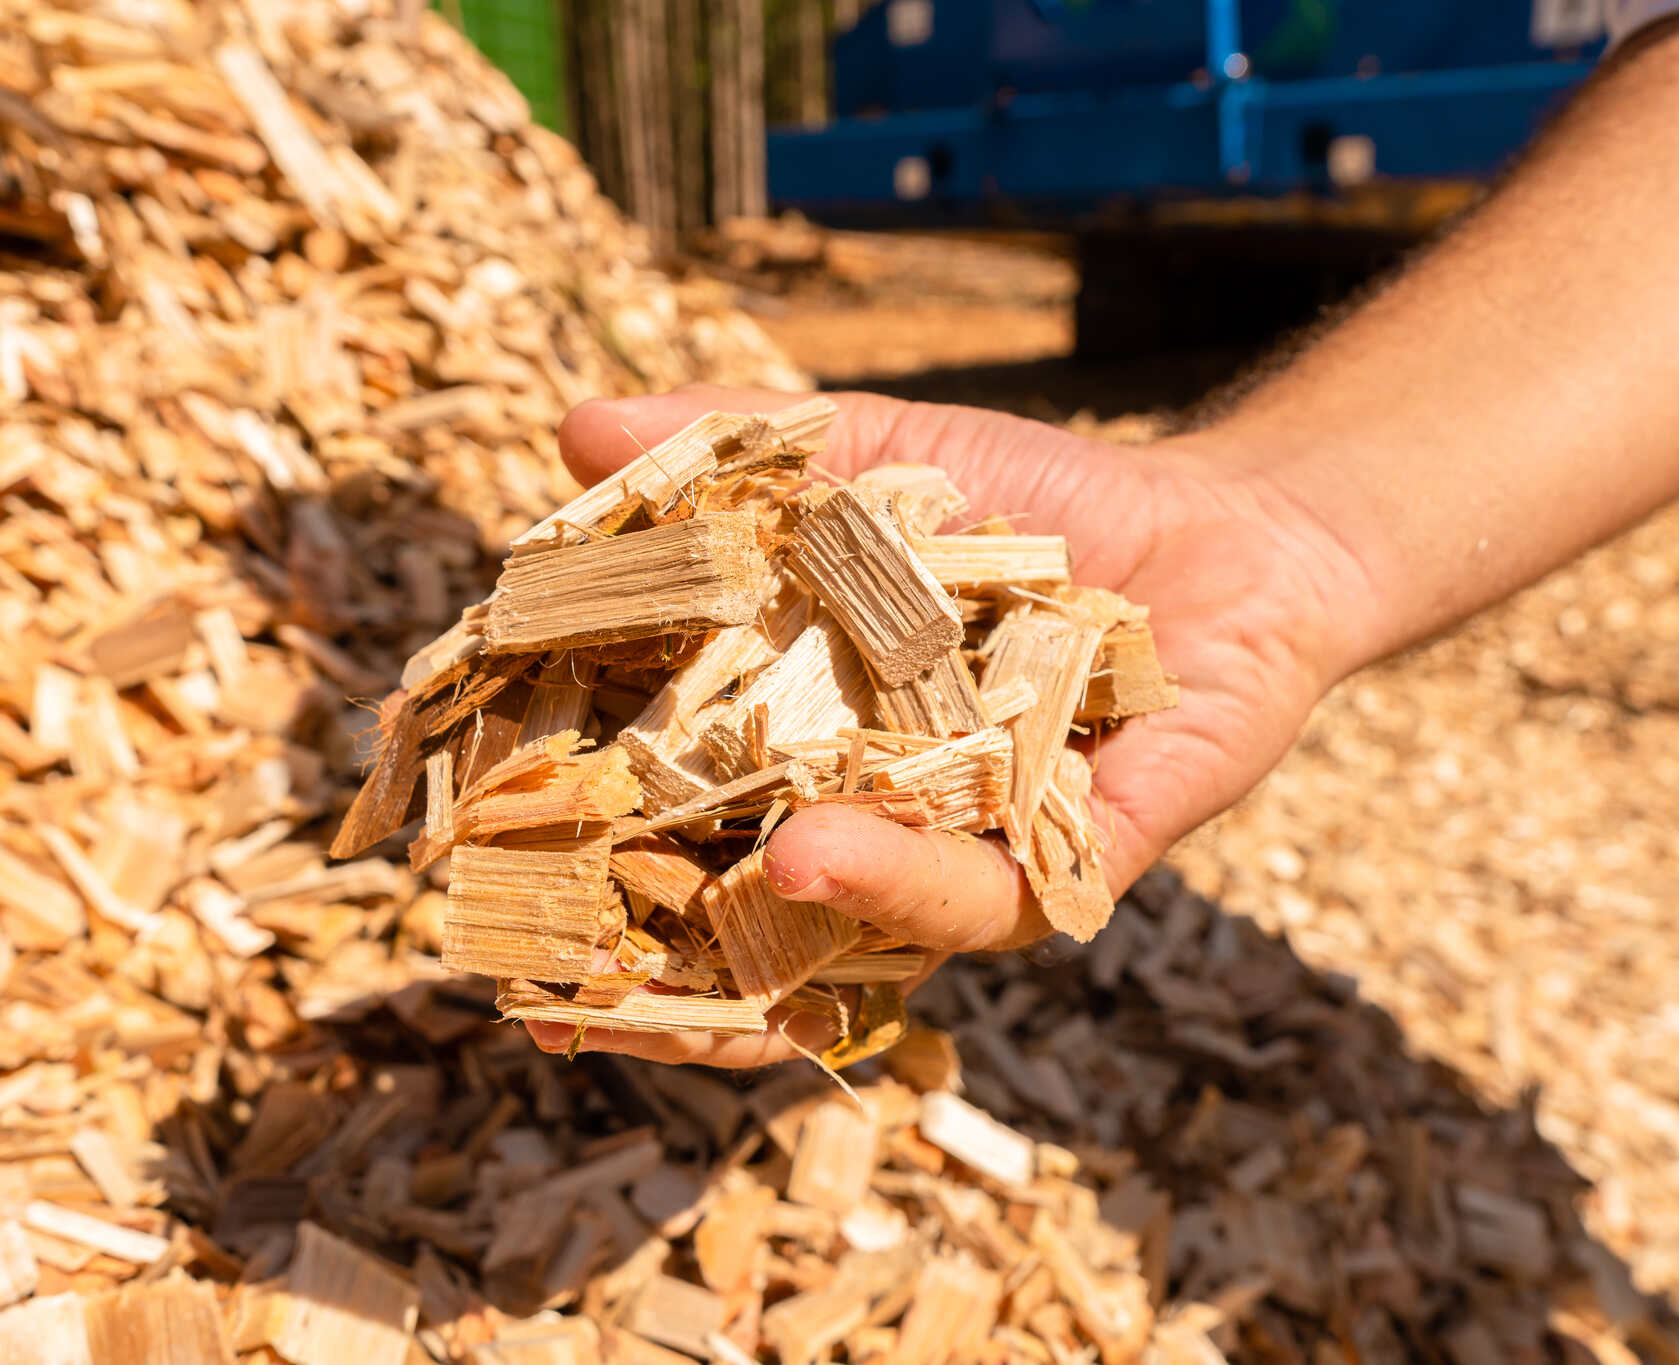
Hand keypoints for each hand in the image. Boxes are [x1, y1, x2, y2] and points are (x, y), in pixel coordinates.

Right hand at [524, 385, 1376, 1066]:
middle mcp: (877, 831)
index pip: (662, 820)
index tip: (455, 875)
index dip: (563, 857)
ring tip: (697, 889)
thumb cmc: (1034, 503)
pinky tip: (819, 854)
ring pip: (857, 942)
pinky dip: (900, 880)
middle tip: (538, 995)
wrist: (1223, 528)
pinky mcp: (1077, 869)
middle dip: (641, 976)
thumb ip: (735, 453)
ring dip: (765, 928)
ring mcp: (973, 861)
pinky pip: (984, 897)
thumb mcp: (875, 458)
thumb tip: (574, 430)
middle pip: (738, 930)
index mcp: (802, 751)